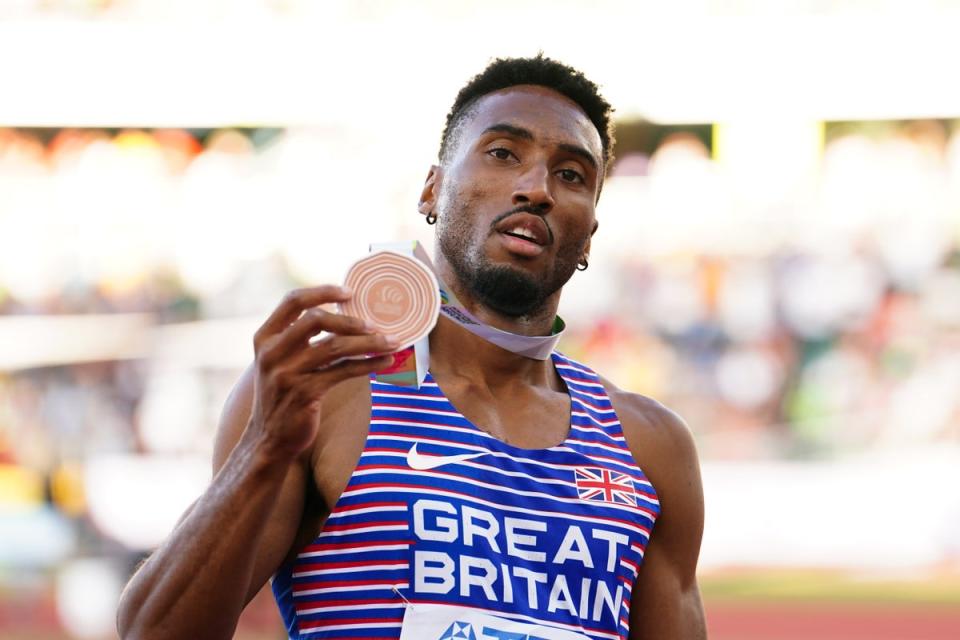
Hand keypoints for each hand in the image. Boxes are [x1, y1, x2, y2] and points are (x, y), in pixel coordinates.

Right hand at [248, 286, 397, 460]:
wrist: (268, 439)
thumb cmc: (282, 394)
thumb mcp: (278, 361)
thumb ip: (297, 337)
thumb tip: (343, 315)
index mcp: (265, 337)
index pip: (292, 301)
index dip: (322, 291)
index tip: (350, 291)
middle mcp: (272, 353)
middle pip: (315, 320)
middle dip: (349, 319)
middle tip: (375, 324)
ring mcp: (287, 374)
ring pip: (334, 347)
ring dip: (368, 343)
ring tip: (392, 342)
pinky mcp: (304, 394)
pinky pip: (343, 372)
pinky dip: (368, 364)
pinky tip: (385, 362)